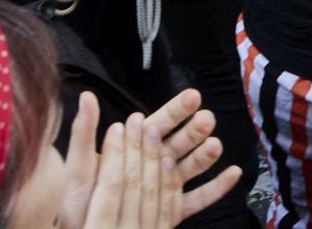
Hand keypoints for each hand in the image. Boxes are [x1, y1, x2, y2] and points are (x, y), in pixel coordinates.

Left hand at [58, 90, 237, 228]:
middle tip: (208, 118)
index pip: (158, 123)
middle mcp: (152, 165)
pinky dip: (216, 188)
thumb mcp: (80, 165)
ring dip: (205, 156)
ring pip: (190, 168)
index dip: (176, 110)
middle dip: (194, 130)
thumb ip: (84, 132)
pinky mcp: (171, 210)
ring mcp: (164, 187)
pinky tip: (233, 174)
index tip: (192, 96)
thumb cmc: (78, 199)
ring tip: (216, 145)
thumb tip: (86, 97)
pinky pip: (198, 198)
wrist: (85, 226)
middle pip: (178, 143)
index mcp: (133, 148)